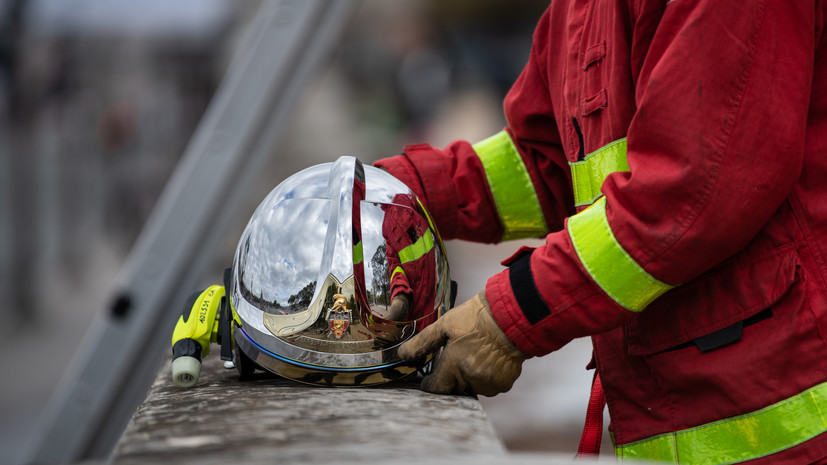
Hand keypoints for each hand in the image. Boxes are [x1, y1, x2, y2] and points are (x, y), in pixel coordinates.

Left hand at [397, 291, 527, 395]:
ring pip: (471, 388)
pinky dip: (485, 377)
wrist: (509, 317)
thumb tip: (401, 354)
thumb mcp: (444, 325)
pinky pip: (488, 386)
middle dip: (450, 377)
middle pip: (453, 388)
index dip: (430, 383)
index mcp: (454, 366)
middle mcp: (471, 379)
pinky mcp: (503, 384)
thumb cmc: (475, 318)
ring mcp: (489, 383)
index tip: (429, 377)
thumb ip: (422, 343)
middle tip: (454, 358)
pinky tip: (486, 360)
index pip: (436, 388)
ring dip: (468, 378)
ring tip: (473, 355)